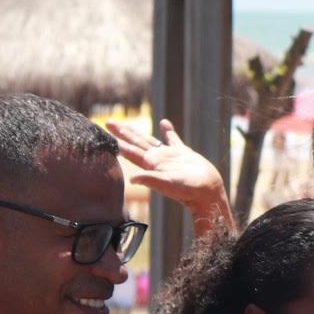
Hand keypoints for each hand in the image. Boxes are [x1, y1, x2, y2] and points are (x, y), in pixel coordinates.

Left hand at [105, 118, 231, 226]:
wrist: (207, 191)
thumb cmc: (188, 190)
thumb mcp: (168, 185)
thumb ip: (151, 179)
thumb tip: (132, 179)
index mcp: (150, 164)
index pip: (130, 150)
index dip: (117, 141)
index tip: (105, 131)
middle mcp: (156, 159)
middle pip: (135, 143)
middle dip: (122, 133)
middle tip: (110, 122)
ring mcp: (169, 156)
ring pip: (150, 140)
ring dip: (139, 132)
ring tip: (128, 125)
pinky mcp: (183, 154)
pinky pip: (173, 139)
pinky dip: (168, 131)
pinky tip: (164, 123)